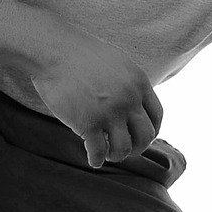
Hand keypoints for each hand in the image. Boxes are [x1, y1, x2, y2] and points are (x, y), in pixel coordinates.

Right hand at [31, 31, 162, 167]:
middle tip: (126, 150)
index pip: (157, 116)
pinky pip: (98, 151)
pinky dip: (96, 160)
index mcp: (139, 83)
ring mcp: (110, 113)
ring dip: (117, 155)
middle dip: (137, 147)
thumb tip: (136, 102)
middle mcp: (130, 100)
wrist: (54, 50)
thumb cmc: (80, 54)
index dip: (152, 131)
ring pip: (124, 148)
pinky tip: (93, 161)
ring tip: (107, 154)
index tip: (141, 137)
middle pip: (145, 136)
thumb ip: (130, 83)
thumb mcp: (118, 62)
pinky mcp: (88, 123)